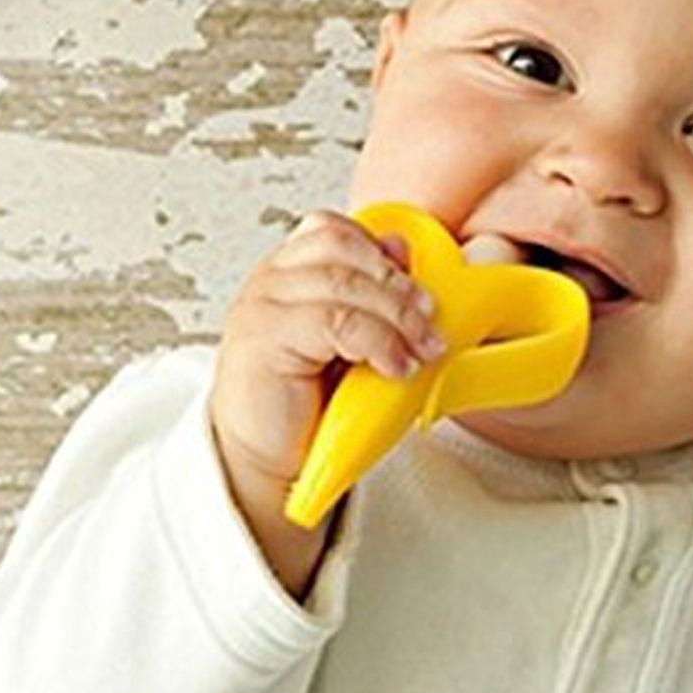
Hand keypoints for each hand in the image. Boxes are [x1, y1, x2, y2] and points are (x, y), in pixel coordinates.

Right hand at [209, 208, 445, 521]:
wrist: (264, 461)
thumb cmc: (306, 404)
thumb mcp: (351, 342)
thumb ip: (371, 297)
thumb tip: (402, 250)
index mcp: (288, 274)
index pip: (334, 231)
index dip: (381, 253)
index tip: (419, 293)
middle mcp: (270, 282)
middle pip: (343, 249)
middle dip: (398, 286)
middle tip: (430, 323)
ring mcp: (262, 306)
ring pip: (344, 282)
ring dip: (397, 317)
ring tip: (421, 351)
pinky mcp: (264, 338)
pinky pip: (335, 321)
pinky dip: (378, 341)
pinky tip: (395, 367)